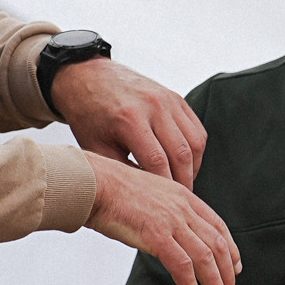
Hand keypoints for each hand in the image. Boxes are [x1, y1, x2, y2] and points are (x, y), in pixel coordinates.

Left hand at [50, 58, 209, 189]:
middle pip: (181, 154)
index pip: (157, 162)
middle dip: (184, 182)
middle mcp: (153, 106)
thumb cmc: (88, 115)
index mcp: (130, 119)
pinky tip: (183, 165)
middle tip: (180, 203)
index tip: (165, 207)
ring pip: (195, 142)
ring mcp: (168, 99)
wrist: (88, 77)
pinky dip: (195, 151)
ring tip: (182, 185)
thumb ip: (122, 171)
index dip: (165, 188)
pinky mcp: (175, 97)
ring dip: (192, 168)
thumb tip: (147, 197)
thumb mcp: (97, 147)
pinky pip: (196, 129)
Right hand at [85, 154, 238, 284]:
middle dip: (227, 272)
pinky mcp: (155, 235)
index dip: (232, 249)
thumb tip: (167, 233)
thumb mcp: (148, 193)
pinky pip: (182, 265)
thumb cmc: (111, 189)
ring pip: (206, 257)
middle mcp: (182, 207)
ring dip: (216, 283)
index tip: (235, 267)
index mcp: (183, 196)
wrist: (92, 183)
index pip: (218, 226)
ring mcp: (170, 220)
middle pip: (218, 244)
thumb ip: (164, 211)